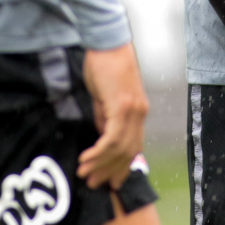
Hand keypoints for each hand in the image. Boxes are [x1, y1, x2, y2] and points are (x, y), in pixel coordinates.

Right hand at [78, 43, 149, 189]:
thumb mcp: (105, 96)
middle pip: (128, 152)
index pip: (133, 146)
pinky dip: (99, 152)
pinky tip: (86, 158)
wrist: (107, 41)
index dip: (122, 166)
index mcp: (138, 111)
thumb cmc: (104, 63)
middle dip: (110, 171)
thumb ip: (105, 116)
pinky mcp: (122, 106)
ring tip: (85, 174)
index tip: (110, 180)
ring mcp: (133, 110)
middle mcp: (140, 113)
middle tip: (94, 184)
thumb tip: (101, 136)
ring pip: (119, 148)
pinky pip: (111, 138)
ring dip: (101, 164)